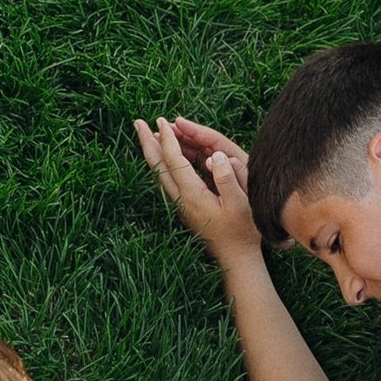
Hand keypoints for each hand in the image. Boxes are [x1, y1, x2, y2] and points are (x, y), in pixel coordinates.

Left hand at [133, 115, 259, 262]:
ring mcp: (180, 205)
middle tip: (138, 123)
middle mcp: (181, 199)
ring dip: (153, 152)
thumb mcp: (241, 205)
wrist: (235, 259)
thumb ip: (227, 179)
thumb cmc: (242, 232)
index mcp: (192, 194)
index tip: (162, 121)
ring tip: (148, 135)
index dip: (168, 139)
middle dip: (148, 143)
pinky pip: (167, 180)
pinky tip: (164, 159)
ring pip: (160, 174)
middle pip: (158, 167)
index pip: (174, 161)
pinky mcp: (184, 208)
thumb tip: (215, 156)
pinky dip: (162, 164)